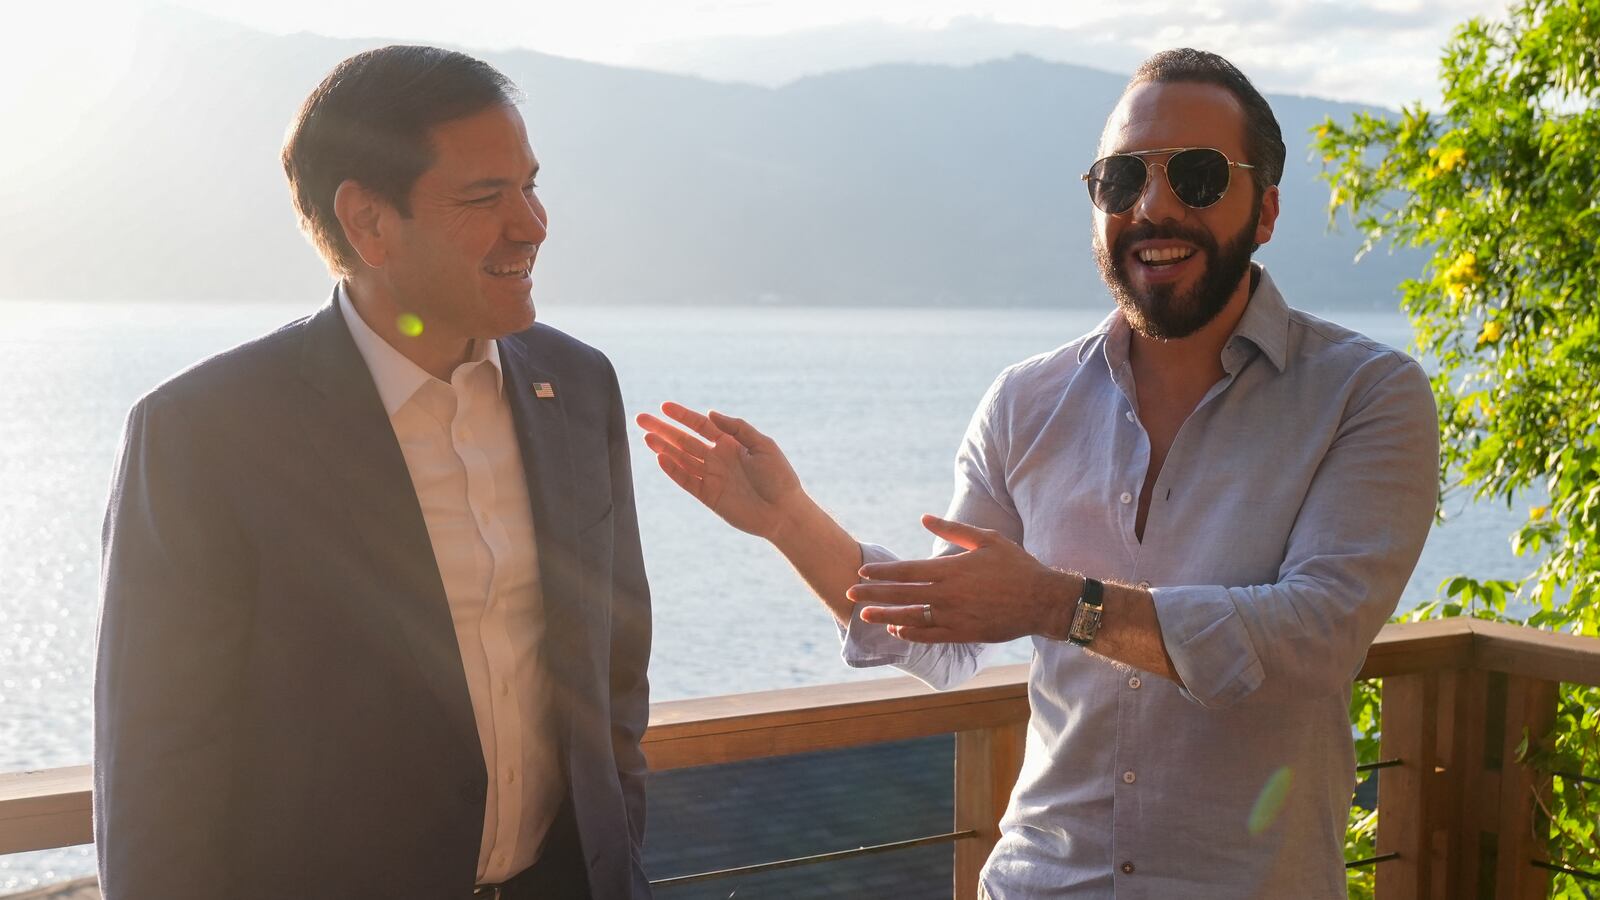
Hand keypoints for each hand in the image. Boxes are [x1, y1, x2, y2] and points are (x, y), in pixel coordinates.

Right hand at [636, 402, 806, 539]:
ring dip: (664, 448)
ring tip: (646, 437)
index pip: (700, 425)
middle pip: (685, 440)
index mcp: (731, 444)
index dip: (682, 416)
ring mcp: (711, 477)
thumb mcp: (763, 445)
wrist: (784, 512)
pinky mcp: (709, 496)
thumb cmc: (779, 477)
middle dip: (663, 429)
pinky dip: (673, 471)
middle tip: (641, 419)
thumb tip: (709, 414)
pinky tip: (660, 459)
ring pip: (682, 459)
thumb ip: (737, 428)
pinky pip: (687, 480)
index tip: (664, 407)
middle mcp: (717, 458)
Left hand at [847, 514, 1074, 642]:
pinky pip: (930, 636)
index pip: (907, 571)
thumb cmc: (1016, 566)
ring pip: (911, 617)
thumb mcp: (986, 539)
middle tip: (849, 594)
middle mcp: (948, 595)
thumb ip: (953, 530)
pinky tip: (897, 630)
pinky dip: (911, 633)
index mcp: (951, 569)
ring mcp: (954, 617)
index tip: (863, 572)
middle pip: (902, 594)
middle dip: (873, 594)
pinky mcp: (964, 633)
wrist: (1042, 601)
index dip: (882, 572)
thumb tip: (924, 518)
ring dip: (885, 616)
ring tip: (865, 616)